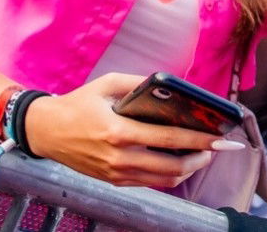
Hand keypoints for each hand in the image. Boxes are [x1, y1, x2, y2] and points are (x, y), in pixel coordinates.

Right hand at [25, 73, 221, 187]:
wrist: (46, 131)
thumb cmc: (78, 104)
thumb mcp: (107, 83)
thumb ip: (138, 83)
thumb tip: (169, 85)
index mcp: (119, 131)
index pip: (169, 139)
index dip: (199, 140)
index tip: (220, 138)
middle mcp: (119, 157)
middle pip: (172, 166)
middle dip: (201, 158)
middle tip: (217, 148)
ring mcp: (116, 173)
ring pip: (164, 180)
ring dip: (188, 169)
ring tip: (202, 155)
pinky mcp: (113, 181)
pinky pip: (150, 183)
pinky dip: (169, 175)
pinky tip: (179, 162)